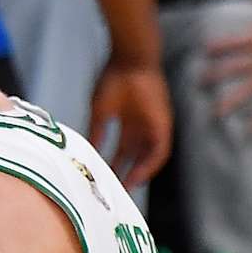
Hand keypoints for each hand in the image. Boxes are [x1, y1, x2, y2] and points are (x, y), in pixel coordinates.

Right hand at [89, 61, 173, 189]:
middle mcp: (142, 126)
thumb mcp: (100, 113)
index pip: (122, 151)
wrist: (130, 61)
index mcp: (128, 122)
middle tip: (115, 191)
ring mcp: (154, 126)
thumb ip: (96, 134)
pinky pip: (160, 152)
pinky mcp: (163, 125)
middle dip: (125, 174)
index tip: (103, 179)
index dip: (113, 165)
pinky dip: (150, 166)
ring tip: (126, 188)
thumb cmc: (113, 80)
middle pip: (135, 157)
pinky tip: (138, 176)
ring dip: (139, 173)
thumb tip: (88, 152)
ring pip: (149, 157)